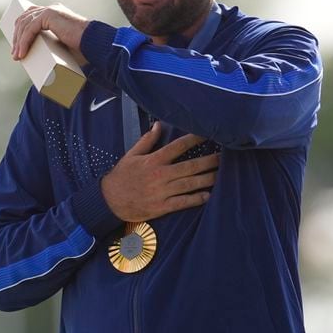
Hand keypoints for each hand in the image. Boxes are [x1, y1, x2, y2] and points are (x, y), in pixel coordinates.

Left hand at [12, 3, 88, 63]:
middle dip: (17, 37)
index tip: (17, 47)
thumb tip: (44, 64)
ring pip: (25, 24)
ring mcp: (50, 10)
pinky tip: (22, 53)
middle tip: (15, 54)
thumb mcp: (64, 46)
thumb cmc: (84, 49)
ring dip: (18, 41)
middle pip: (25, 19)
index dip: (21, 30)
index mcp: (55, 13)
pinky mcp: (49, 15)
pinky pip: (30, 28)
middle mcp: (52, 8)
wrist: (94, 43)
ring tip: (17, 57)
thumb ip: (54, 47)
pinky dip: (24, 41)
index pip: (31, 16)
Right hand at [101, 122, 218, 221]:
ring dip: (207, 179)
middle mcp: (160, 175)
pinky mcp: (162, 207)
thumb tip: (158, 125)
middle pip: (190, 166)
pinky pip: (183, 202)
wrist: (109, 201)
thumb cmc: (121, 177)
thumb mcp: (131, 155)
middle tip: (223, 157)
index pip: (178, 146)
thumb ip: (146, 140)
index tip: (208, 134)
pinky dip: (196, 199)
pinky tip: (208, 196)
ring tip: (220, 174)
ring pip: (189, 184)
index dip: (194, 139)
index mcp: (153, 160)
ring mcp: (162, 192)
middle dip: (208, 161)